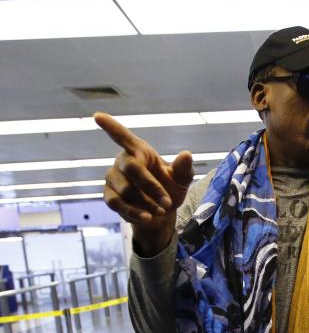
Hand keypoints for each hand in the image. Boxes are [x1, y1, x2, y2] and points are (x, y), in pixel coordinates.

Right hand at [94, 112, 194, 255]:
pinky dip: (134, 212)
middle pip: (132, 168)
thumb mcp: (182, 179)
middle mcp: (122, 161)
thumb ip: (184, 168)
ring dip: (146, 202)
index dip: (111, 126)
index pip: (123, 136)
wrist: (161, 213)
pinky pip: (117, 203)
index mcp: (139, 151)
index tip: (97, 116)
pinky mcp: (109, 195)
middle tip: (168, 203)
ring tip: (162, 211)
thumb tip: (186, 154)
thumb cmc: (171, 188)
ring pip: (125, 189)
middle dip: (151, 186)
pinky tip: (148, 217)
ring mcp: (113, 178)